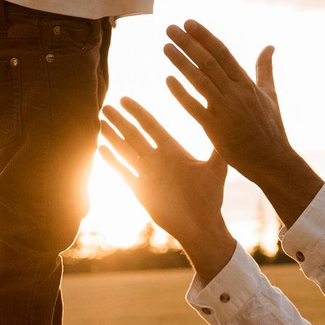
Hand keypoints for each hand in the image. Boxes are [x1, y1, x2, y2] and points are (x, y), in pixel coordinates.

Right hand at [100, 99, 236, 281]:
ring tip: (99, 123)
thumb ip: (217, 149)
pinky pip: (123, 172)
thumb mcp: (215, 170)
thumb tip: (226, 126)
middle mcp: (157, 159)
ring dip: (112, 137)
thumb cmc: (210, 198)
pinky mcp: (140, 190)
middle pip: (133, 135)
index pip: (151, 125)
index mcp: (173, 150)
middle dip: (119, 121)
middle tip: (105, 106)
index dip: (137, 112)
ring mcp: (147, 174)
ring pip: (125, 151)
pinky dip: (112, 161)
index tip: (124, 99)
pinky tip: (100, 149)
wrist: (200, 225)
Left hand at [161, 22, 320, 224]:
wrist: (272, 161)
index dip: (205, 37)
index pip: (223, 53)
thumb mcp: (271, 95)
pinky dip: (181, 93)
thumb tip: (270, 46)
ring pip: (199, 80)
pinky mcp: (215, 128)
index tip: (189, 23)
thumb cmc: (271, 129)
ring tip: (165, 47)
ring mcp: (225, 110)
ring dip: (181, 62)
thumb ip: (265, 69)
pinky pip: (194, 107)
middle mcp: (236, 93)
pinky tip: (167, 80)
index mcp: (247, 84)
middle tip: (170, 28)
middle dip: (188, 43)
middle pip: (208, 62)